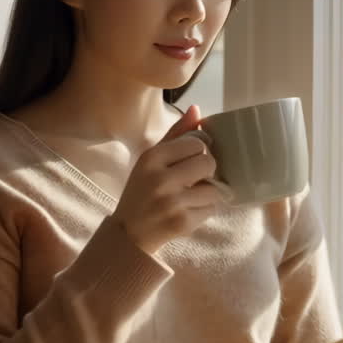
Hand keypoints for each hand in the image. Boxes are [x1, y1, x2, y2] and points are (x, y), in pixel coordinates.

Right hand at [110, 105, 227, 254]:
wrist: (128, 233)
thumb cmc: (142, 191)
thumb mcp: (151, 160)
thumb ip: (175, 134)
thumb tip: (197, 110)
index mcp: (152, 157)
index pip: (196, 143)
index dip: (199, 152)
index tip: (190, 161)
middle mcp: (160, 178)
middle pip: (208, 163)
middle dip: (207, 171)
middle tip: (195, 179)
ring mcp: (172, 202)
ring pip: (214, 188)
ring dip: (208, 193)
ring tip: (191, 197)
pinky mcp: (182, 222)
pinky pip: (211, 209)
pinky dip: (205, 210)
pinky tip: (189, 211)